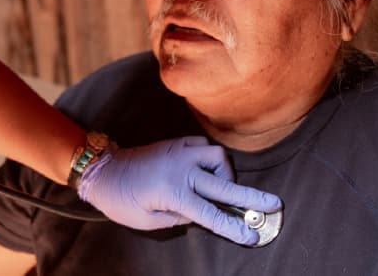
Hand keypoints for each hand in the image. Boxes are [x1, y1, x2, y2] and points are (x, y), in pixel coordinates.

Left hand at [77, 136, 281, 244]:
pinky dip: (212, 158)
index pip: (212, 214)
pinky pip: (204, 146)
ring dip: (226, 172)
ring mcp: (179, 152)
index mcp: (173, 193)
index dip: (234, 227)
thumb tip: (203, 214)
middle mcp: (181, 169)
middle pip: (225, 184)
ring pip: (218, 157)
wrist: (103, 170)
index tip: (252, 235)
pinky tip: (207, 170)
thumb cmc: (122, 201)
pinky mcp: (176, 143)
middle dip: (251, 197)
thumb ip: (180, 218)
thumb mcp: (149, 221)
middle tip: (273, 205)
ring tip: (221, 187)